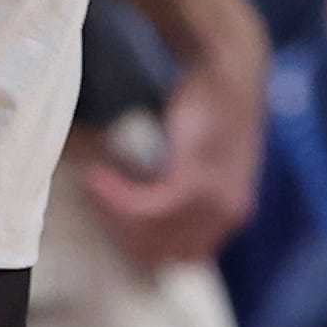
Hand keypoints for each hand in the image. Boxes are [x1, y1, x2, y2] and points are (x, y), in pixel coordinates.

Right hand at [79, 50, 263, 268]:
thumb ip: (185, 192)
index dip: (142, 243)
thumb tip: (142, 210)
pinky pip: (144, 207)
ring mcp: (212, 202)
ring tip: (94, 183)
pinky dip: (116, 197)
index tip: (115, 217)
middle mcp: (227, 216)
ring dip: (112, 213)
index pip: (179, 257)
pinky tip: (98, 176)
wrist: (226, 68)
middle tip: (98, 200)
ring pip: (146, 236)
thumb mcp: (207, 161)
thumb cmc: (209, 108)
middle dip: (121, 233)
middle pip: (159, 254)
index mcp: (232, 216)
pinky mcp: (193, 181)